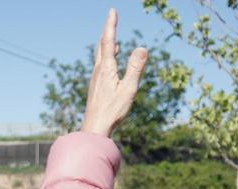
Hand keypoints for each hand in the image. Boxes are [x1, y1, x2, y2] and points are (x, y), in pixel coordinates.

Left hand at [82, 9, 147, 136]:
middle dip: (107, 31)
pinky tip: (109, 63)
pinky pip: (100, 66)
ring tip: (112, 37)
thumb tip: (142, 47)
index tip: (112, 11)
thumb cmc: (113, 111)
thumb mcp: (129, 88)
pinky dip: (106, 57)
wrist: (94, 128)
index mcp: (106, 68)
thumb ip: (136, 68)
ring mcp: (95, 79)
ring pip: (100, 56)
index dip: (111, 25)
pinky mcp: (95, 87)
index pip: (109, 41)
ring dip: (106, 44)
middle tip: (111, 18)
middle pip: (102, 45)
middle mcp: (98, 71)